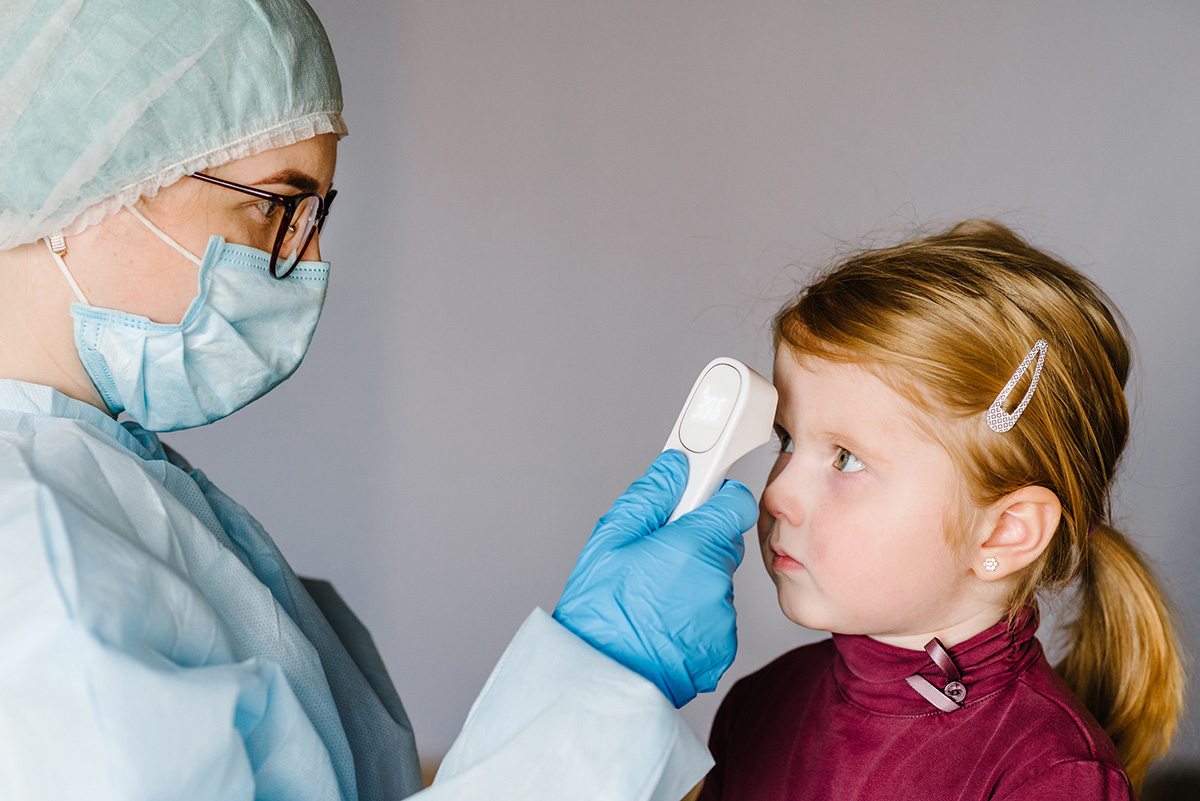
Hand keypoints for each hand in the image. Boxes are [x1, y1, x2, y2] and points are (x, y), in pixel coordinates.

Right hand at [553, 450, 757, 706]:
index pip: (735, 504)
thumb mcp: (611, 540)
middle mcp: (716, 581)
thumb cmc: (600, 612)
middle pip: (723, 545)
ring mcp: (722, 618)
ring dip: (694, 583)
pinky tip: (661, 624)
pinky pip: (714, 619)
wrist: (601, 678)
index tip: (702, 499)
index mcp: (693, 546)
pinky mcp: (722, 648)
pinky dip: (694, 618)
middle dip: (697, 543)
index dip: (719, 497)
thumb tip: (674, 467)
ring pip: (716, 583)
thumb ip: (650, 496)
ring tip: (652, 599)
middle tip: (657, 557)